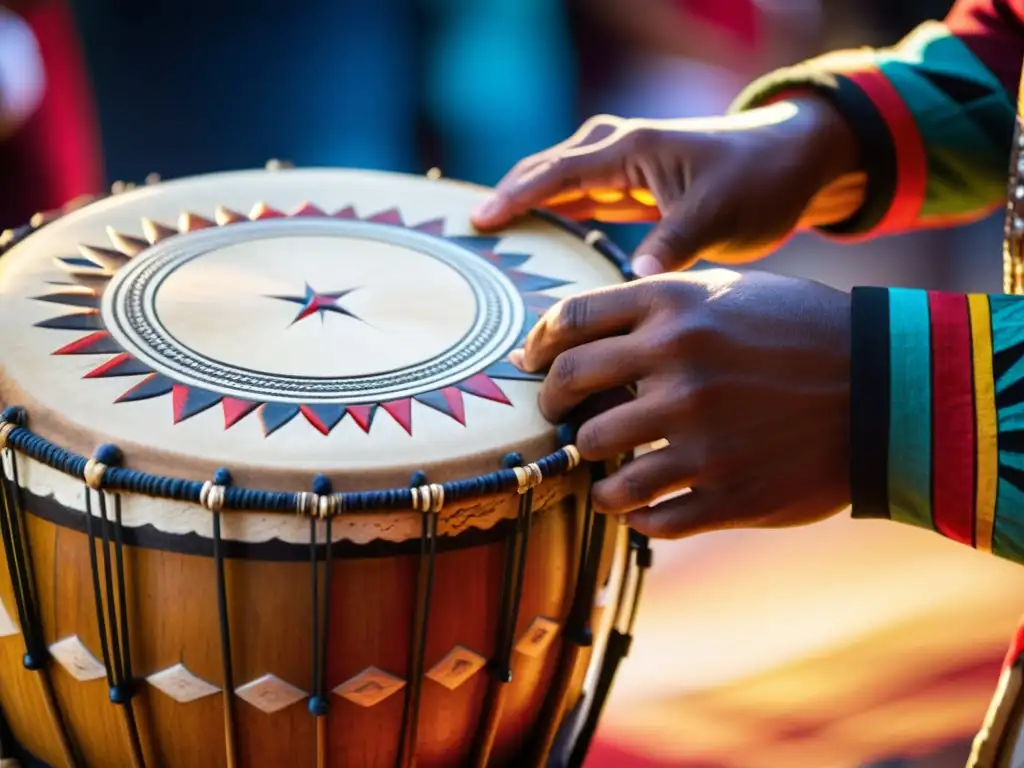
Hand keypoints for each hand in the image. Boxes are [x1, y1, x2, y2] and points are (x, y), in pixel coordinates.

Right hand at [472, 99, 864, 275]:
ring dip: (530, 199)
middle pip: (551, 167)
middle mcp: (622, 149)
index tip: (483, 219)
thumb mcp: (719, 214)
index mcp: (633, 148)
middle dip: (511, 192)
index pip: (562, 171)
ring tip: (493, 228)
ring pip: (563, 179)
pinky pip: (583, 194)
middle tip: (472, 225)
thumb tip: (632, 279)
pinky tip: (540, 232)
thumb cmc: (759, 182)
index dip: (519, 195)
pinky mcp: (635, 184)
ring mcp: (627, 165)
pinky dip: (557, 209)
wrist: (793, 161)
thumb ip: (674, 243)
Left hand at [513, 270, 851, 538]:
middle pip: (570, 392)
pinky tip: (644, 505)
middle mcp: (679, 368)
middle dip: (553, 406)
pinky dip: (636, 514)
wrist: (889, 390)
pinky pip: (649, 517)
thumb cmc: (803, 333)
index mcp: (676, 308)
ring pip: (601, 466)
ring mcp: (701, 435)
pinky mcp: (726, 493)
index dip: (538, 344)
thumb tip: (588, 330)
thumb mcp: (732, 291)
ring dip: (593, 471)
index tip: (532, 363)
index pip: (570, 321)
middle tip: (559, 416)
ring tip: (604, 473)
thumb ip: (660, 304)